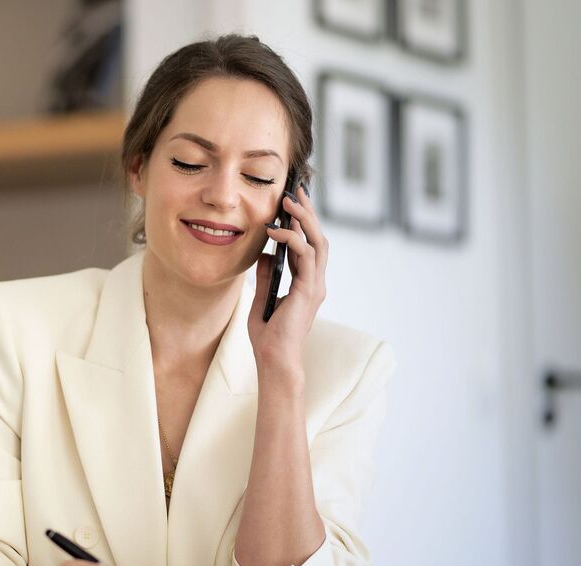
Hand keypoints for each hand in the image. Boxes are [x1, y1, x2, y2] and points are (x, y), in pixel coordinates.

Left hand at [248, 185, 328, 368]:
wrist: (274, 360)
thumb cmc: (268, 336)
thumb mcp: (262, 298)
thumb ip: (267, 275)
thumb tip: (264, 253)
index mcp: (306, 283)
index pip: (308, 245)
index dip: (302, 223)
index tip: (291, 202)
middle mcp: (315, 282)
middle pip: (318, 238)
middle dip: (307, 212)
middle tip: (295, 191)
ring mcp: (315, 286)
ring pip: (317, 242)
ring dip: (303, 219)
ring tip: (288, 201)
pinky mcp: (309, 290)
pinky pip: (305, 256)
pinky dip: (292, 239)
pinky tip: (275, 231)